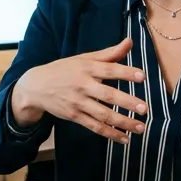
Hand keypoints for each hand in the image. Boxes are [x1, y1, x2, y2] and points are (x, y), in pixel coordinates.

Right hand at [11, 38, 147, 144]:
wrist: (36, 86)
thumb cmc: (64, 70)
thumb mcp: (83, 58)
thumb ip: (109, 53)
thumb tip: (130, 42)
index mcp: (86, 68)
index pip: (109, 69)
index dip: (125, 72)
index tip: (142, 76)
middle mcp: (83, 85)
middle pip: (107, 95)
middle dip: (127, 102)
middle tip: (144, 108)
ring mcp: (78, 103)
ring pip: (103, 115)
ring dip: (123, 122)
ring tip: (141, 127)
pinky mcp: (74, 116)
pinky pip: (94, 127)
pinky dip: (110, 133)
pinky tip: (125, 138)